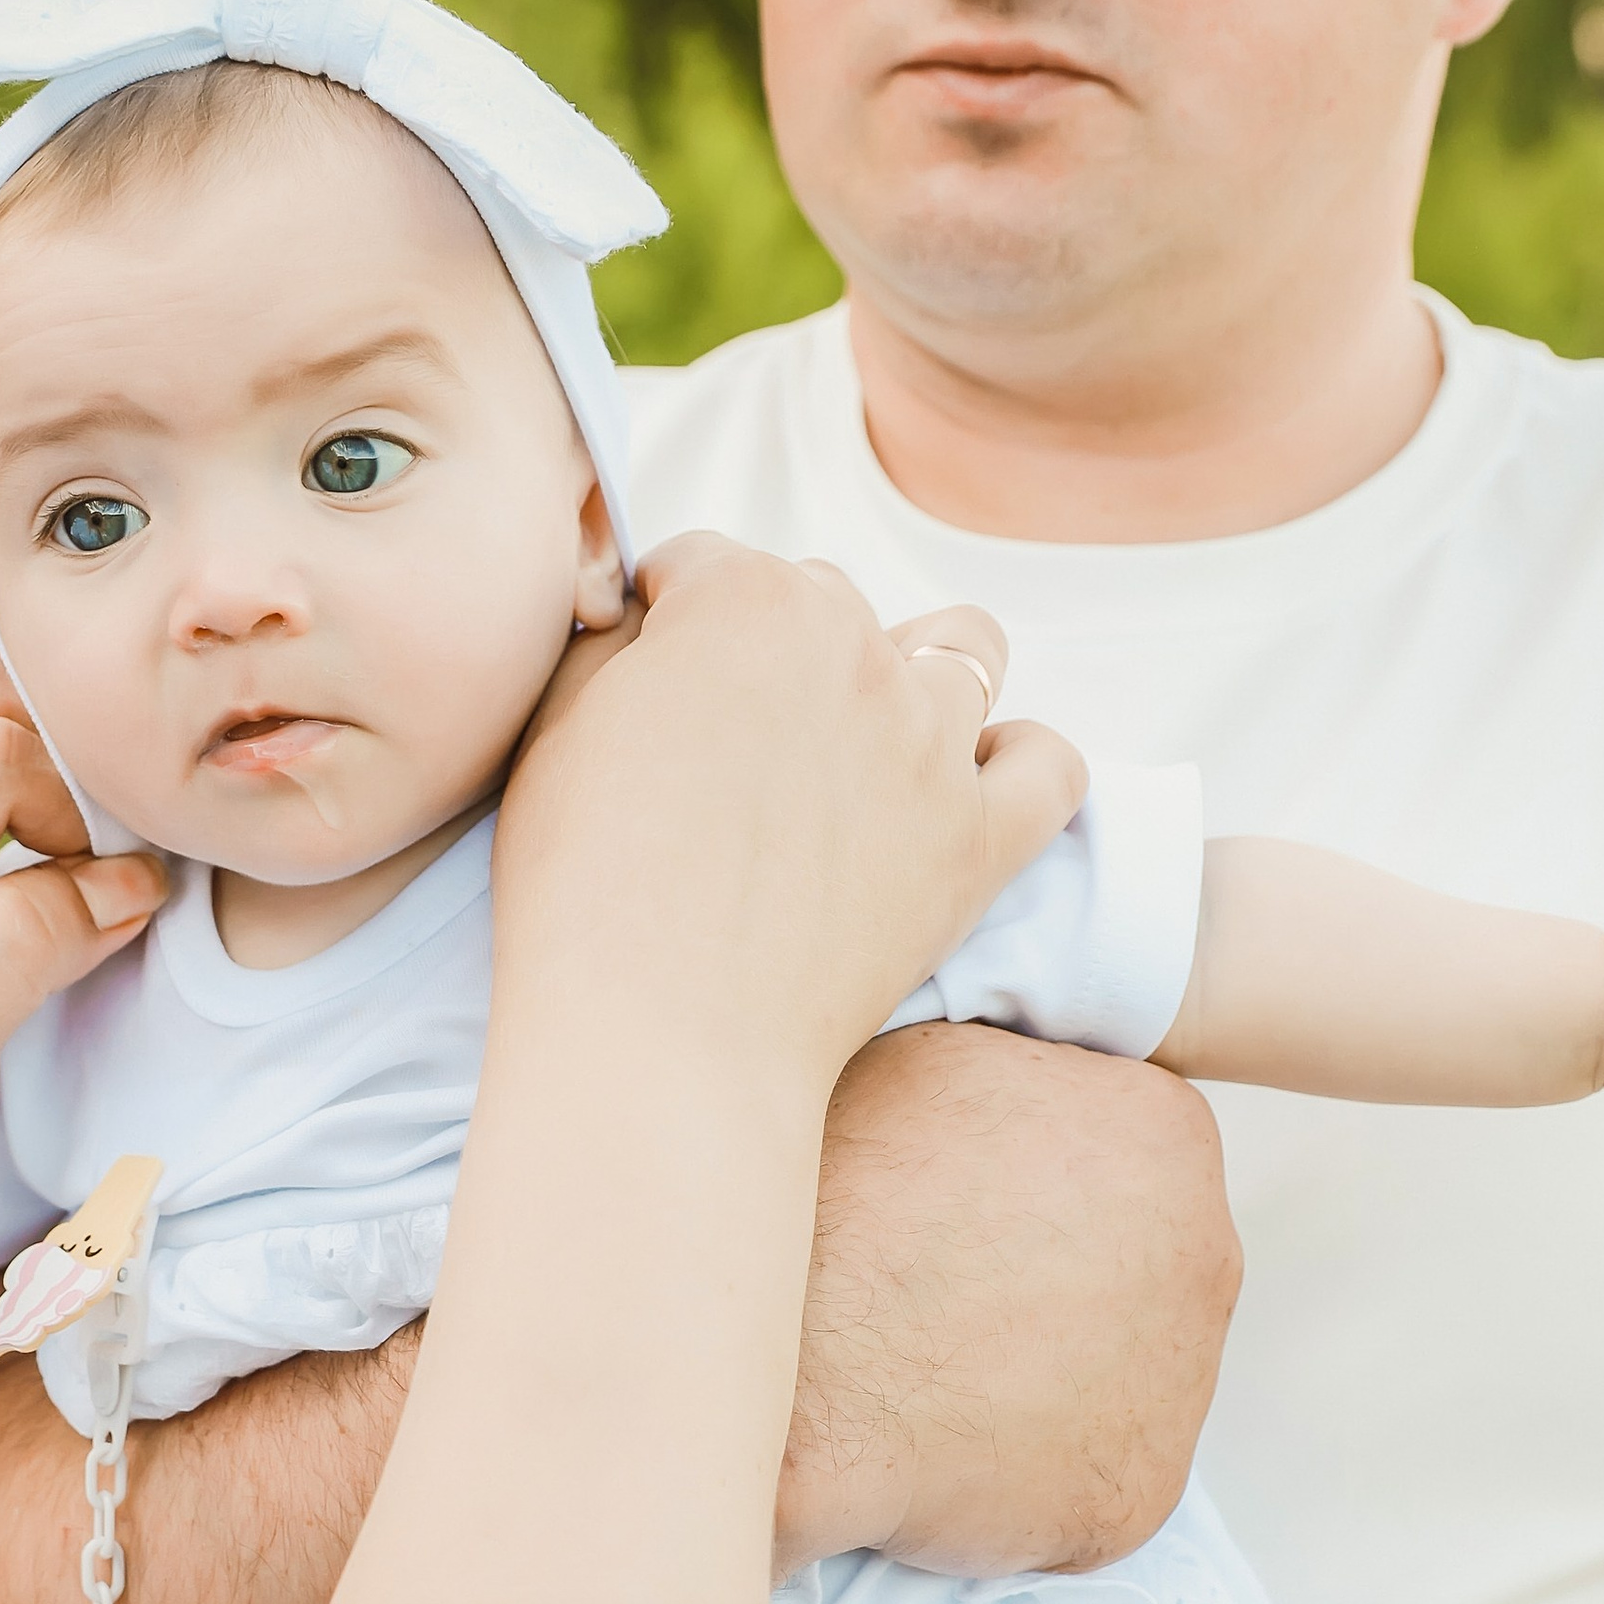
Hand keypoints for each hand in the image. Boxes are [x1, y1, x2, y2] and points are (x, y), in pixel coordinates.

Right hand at [494, 536, 1083, 1103]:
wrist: (660, 1037)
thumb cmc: (583, 889)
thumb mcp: (554, 729)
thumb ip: (609, 641)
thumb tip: (647, 619)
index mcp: (743, 600)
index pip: (702, 566)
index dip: (662, 622)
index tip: (643, 681)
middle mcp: (854, 646)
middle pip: (825, 603)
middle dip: (777, 651)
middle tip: (728, 743)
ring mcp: (931, 742)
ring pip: (961, 651)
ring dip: (912, 676)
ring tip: (861, 742)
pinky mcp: (979, 840)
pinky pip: (1048, 765)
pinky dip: (1019, 764)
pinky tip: (966, 789)